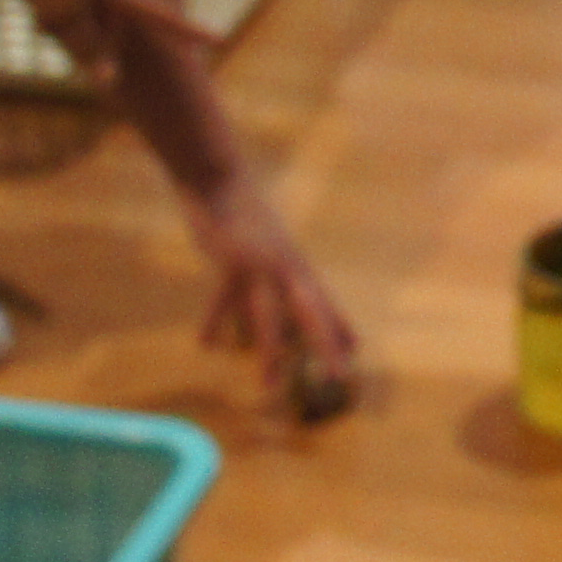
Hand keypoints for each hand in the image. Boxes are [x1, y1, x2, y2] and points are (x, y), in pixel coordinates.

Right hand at [191, 180, 358, 391]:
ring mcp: (260, 266)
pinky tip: (205, 344)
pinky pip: (223, 302)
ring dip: (270, 353)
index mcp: (295, 263)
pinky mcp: (232, 263)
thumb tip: (289, 287)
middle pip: (311, 312)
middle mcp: (286, 266)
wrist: (220, 176)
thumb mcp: (269, 239)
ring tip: (270, 385)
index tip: (356, 351)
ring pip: (269, 318)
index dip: (339, 324)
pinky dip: (214, 322)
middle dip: (325, 344)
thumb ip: (279, 265)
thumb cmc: (242, 211)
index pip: (324, 299)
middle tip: (338, 377)